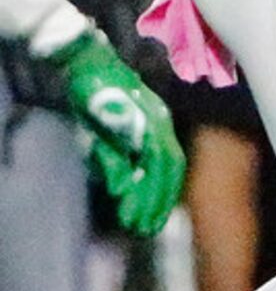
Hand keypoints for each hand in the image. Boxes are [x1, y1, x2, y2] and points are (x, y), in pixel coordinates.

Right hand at [53, 29, 184, 235]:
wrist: (89, 62)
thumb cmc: (100, 96)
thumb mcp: (111, 132)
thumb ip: (119, 157)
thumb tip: (124, 186)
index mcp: (160, 126)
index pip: (171, 166)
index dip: (165, 194)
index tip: (154, 219)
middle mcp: (161, 123)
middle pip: (169, 168)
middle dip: (159, 201)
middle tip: (146, 228)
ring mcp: (150, 118)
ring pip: (158, 163)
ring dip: (147, 194)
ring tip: (135, 221)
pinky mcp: (133, 115)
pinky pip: (138, 148)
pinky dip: (129, 172)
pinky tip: (121, 194)